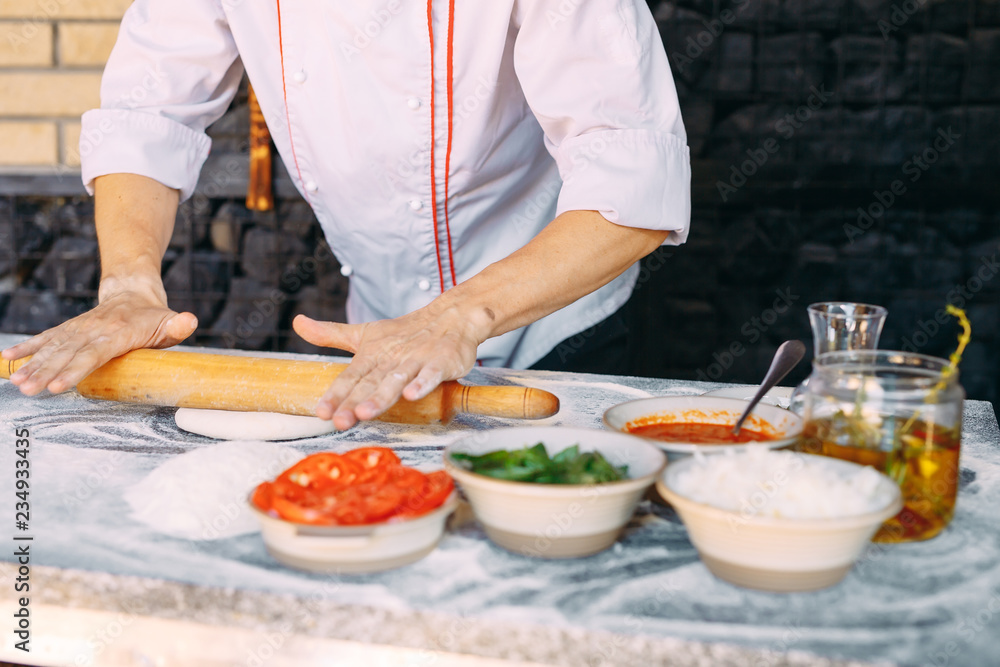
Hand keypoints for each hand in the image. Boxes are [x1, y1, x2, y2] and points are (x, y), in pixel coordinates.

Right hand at [1, 277, 197, 395]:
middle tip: (29, 390)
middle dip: (46, 373)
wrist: (133, 291)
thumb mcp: (170, 321)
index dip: (75, 370)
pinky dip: (27, 348)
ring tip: (17, 383)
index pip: (94, 354)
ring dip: (33, 365)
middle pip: (67, 354)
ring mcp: (78, 328)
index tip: (58, 385)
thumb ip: (178, 325)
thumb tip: (190, 321)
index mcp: (118, 331)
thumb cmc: (154, 315)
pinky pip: (45, 338)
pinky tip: (8, 360)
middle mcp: (93, 328)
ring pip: (52, 347)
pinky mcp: (69, 329)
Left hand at [293, 302, 487, 429]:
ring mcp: (417, 360)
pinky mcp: (441, 361)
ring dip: (381, 396)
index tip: (322, 412)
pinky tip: (411, 395)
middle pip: (370, 383)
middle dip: (354, 402)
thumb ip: (331, 333)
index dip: (335, 395)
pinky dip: (422, 383)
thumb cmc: (404, 332)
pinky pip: (431, 374)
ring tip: (366, 413)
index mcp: (371, 354)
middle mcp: (391, 358)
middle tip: (339, 421)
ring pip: (396, 380)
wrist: (449, 316)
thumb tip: (297, 322)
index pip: (350, 377)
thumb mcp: (365, 333)